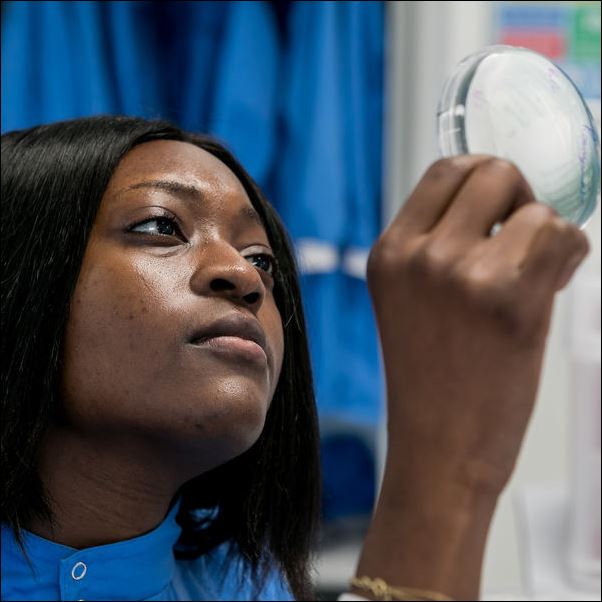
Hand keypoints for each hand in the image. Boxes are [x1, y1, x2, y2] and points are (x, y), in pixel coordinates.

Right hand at [354, 156, 588, 600]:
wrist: (439, 450)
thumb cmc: (430, 381)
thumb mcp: (410, 300)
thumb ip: (441, 245)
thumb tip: (501, 201)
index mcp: (389, 253)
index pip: (446, 170)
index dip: (483, 180)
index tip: (501, 205)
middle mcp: (419, 255)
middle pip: (491, 170)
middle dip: (518, 195)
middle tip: (521, 236)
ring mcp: (461, 273)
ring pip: (534, 205)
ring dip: (544, 235)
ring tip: (532, 278)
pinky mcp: (509, 298)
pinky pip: (562, 238)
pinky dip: (567, 259)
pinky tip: (546, 293)